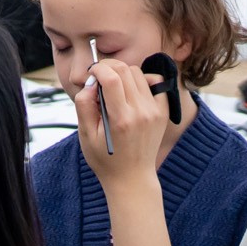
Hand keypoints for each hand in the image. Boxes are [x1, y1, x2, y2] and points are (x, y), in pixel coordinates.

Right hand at [75, 57, 168, 186]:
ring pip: (138, 73)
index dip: (97, 69)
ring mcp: (154, 111)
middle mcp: (141, 112)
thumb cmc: (106, 159)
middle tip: (98, 78)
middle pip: (125, 70)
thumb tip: (90, 83)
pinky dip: (142, 79)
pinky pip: (155, 82)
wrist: (132, 178)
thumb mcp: (86, 136)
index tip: (90, 74)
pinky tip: (131, 90)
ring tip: (113, 87)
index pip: (111, 78)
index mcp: (121, 119)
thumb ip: (84, 106)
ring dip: (122, 73)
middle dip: (108, 67)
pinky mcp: (162, 111)